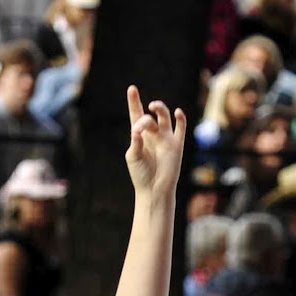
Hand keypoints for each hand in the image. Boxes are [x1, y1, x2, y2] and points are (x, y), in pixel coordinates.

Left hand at [125, 86, 185, 200]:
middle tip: (139, 128)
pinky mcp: (176, 144)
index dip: (134, 102)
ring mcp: (165, 137)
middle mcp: (153, 134)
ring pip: (164, 116)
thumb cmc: (140, 175)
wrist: (154, 190)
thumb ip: (135, 141)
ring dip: (160, 109)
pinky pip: (180, 127)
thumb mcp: (133, 157)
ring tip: (153, 106)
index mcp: (139, 136)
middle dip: (144, 120)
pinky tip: (177, 112)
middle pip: (149, 117)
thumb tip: (137, 128)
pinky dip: (180, 118)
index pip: (137, 115)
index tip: (132, 88)